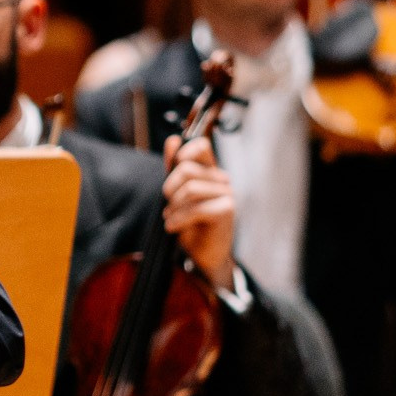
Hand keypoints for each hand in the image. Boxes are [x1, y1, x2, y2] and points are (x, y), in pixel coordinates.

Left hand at [160, 135, 236, 292]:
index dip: (182, 155)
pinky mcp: (227, 211)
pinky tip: (173, 227)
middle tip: (168, 204)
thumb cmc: (190, 223)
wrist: (202, 254)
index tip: (172, 173)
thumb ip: (173, 168)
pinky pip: (197, 209)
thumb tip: (173, 140)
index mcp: (209, 171)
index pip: (200, 146)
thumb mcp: (176, 194)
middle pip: (187, 169)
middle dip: (169, 188)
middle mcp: (221, 179)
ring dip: (173, 207)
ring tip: (171, 217)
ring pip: (190, 189)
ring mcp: (226, 194)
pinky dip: (179, 219)